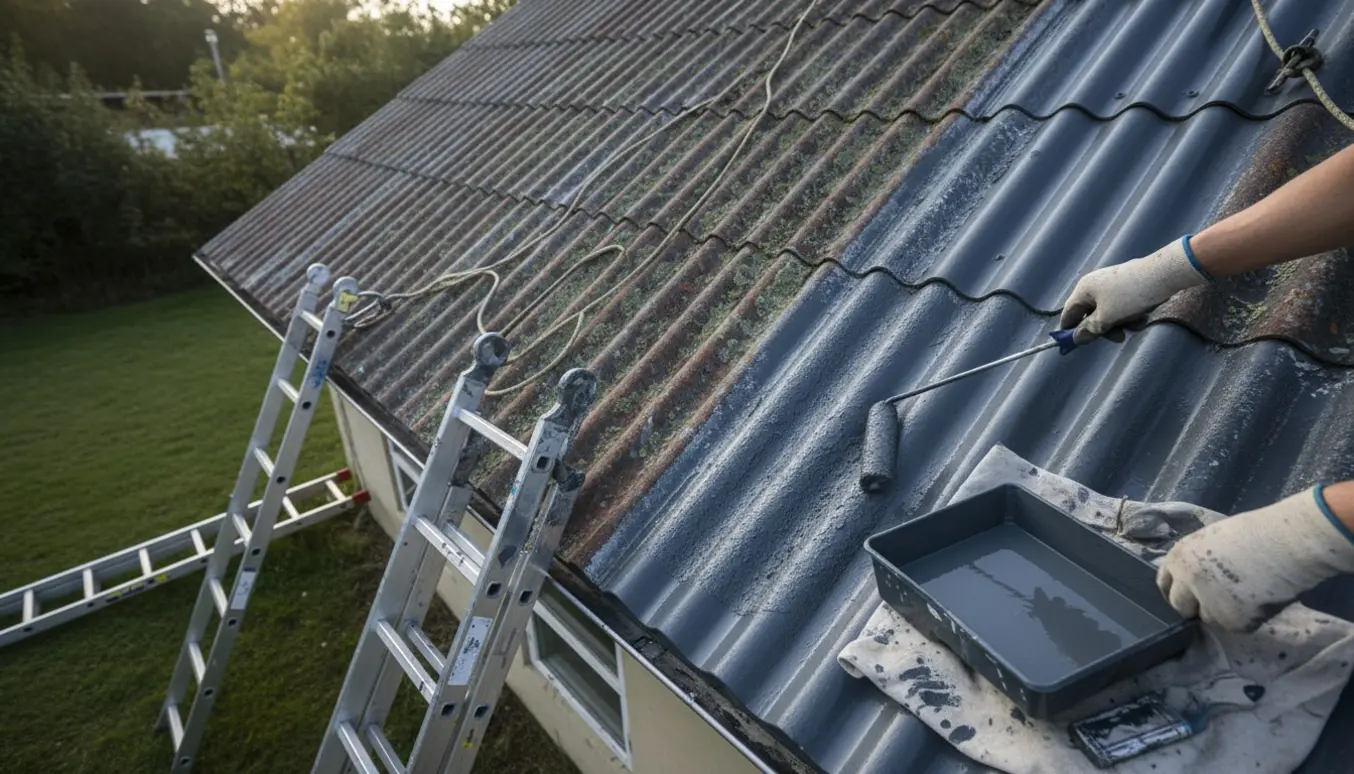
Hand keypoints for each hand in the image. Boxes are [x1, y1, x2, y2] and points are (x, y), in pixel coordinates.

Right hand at [1059, 237, 1208, 343]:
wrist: (1163, 274)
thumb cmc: (1130, 296)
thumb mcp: (1107, 318)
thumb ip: (1089, 330)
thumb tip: (1076, 339)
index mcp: (1083, 290)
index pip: (1068, 314)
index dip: (1071, 330)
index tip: (1080, 345)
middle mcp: (1094, 285)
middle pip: (1090, 315)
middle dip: (1105, 329)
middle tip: (1118, 338)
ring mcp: (1111, 285)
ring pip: (1109, 312)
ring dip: (1121, 323)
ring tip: (1137, 324)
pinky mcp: (1127, 286)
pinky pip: (1122, 306)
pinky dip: (1130, 314)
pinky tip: (1144, 316)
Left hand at [1156, 487, 1353, 631]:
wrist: (1287, 544)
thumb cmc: (1255, 534)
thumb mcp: (1211, 541)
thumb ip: (1196, 562)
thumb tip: (1192, 581)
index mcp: (1178, 558)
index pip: (1164, 583)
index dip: (1177, 590)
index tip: (1188, 595)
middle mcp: (1186, 582)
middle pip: (1180, 607)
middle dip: (1195, 606)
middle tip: (1218, 600)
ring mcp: (1208, 604)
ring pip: (1209, 619)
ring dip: (1222, 613)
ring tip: (1246, 594)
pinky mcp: (1232, 621)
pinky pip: (1235, 626)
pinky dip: (1247, 618)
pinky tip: (1260, 600)